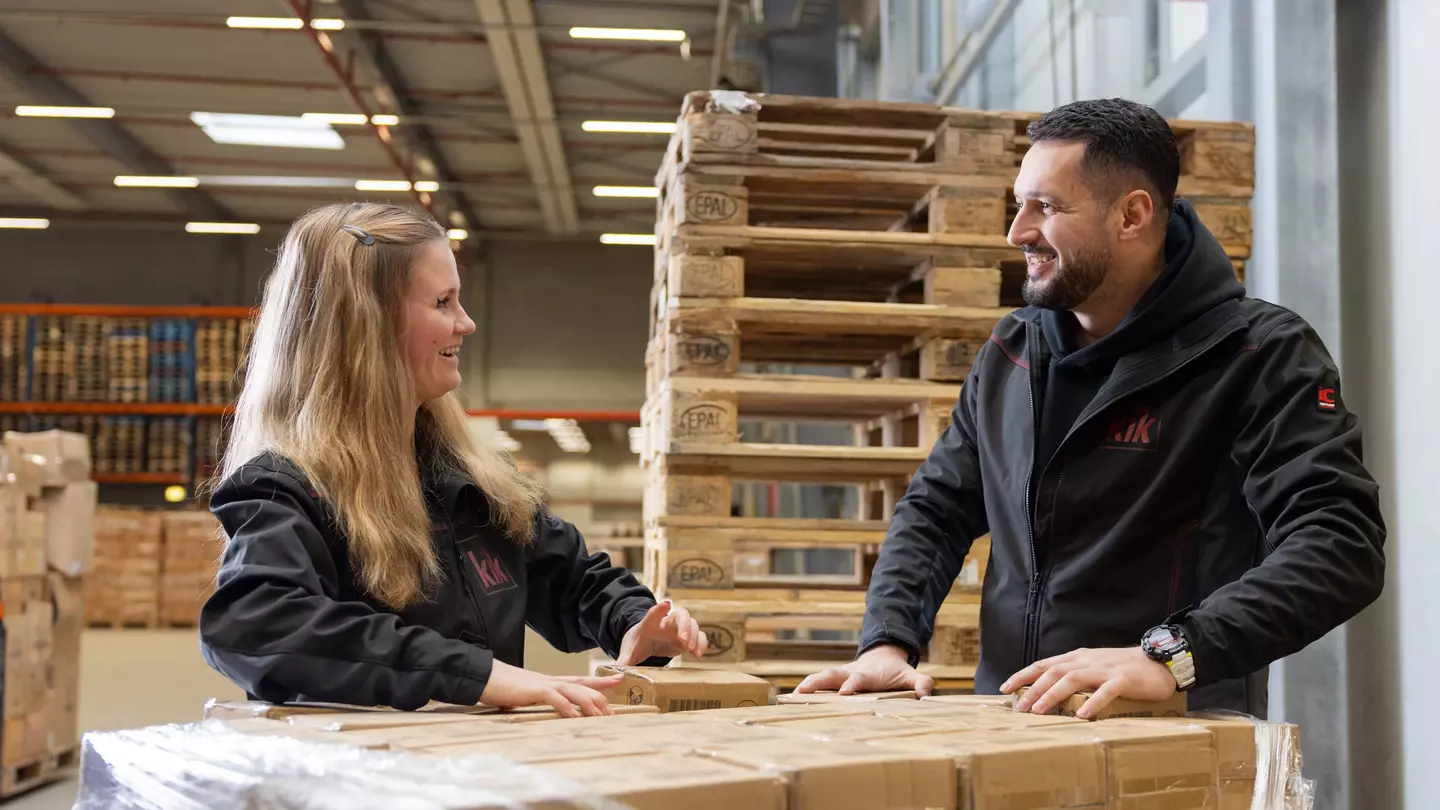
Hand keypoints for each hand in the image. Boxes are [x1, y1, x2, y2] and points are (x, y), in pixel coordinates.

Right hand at [480, 660, 623, 717]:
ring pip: (575, 690)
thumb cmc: (502, 687)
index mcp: (551, 682)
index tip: (619, 679)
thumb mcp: (526, 695)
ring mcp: (544, 684)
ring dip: (590, 704)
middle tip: (614, 712)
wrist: (484, 676)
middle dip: (601, 697)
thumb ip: (539, 700)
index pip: (581, 680)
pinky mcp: (535, 690)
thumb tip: (550, 711)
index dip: (600, 681)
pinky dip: (568, 708)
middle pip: (584, 686)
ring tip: (602, 717)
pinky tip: (575, 717)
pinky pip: (556, 698)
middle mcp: (552, 681)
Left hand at [616, 600, 707, 664]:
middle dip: (684, 625)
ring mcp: (679, 628)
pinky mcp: (688, 637)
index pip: (654, 613)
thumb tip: (615, 673)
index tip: (667, 604)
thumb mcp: (629, 652)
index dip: (660, 609)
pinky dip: (701, 643)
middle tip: (684, 640)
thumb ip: (623, 661)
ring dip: (695, 635)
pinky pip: (699, 635)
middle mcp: (667, 622)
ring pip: (692, 623)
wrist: (645, 640)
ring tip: (692, 650)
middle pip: (680, 615)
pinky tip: (698, 655)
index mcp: (650, 624)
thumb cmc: (637, 643)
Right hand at [793, 645, 935, 696]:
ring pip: (822, 677)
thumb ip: (922, 684)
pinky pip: (819, 682)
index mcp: (868, 674)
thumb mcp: (911, 675)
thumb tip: (926, 697)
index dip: (852, 685)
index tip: (844, 693)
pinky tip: (793, 698)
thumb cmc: (896, 671)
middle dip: (819, 682)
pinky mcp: (834, 679)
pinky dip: (807, 688)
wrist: (883, 656)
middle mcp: (851, 672)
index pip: (859, 679)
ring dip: (808, 684)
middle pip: (832, 675)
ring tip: (793, 695)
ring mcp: (840, 675)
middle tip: (803, 690)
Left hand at [1000, 646, 1175, 718]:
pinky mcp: (1124, 680)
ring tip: (1039, 711)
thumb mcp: (1094, 667)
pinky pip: (1105, 692)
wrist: (1159, 660)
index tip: (1005, 689)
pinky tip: (1081, 716)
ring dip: (1053, 695)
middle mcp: (1087, 661)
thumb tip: (1049, 691)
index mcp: (1077, 658)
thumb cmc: (1123, 668)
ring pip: (1072, 679)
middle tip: (1018, 707)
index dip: (1023, 676)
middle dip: (1032, 689)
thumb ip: (1075, 675)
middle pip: (1053, 672)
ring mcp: (1105, 670)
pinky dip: (1092, 703)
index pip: (1044, 664)